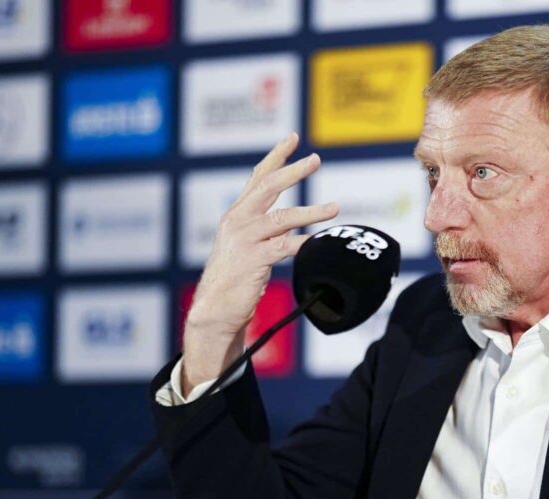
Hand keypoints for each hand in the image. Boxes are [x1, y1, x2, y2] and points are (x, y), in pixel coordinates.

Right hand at [181, 132, 338, 389]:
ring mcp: (244, 240)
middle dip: (293, 171)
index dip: (276, 156)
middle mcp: (238, 221)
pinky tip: (321, 242)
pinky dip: (305, 243)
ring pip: (282, 217)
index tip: (293, 137)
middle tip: (315, 159)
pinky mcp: (253, 260)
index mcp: (237, 215)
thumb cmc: (234, 281)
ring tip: (335, 207)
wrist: (214, 311)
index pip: (258, 177)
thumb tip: (294, 223)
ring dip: (312, 211)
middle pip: (268, 187)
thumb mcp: (246, 247)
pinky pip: (285, 247)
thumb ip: (265, 230)